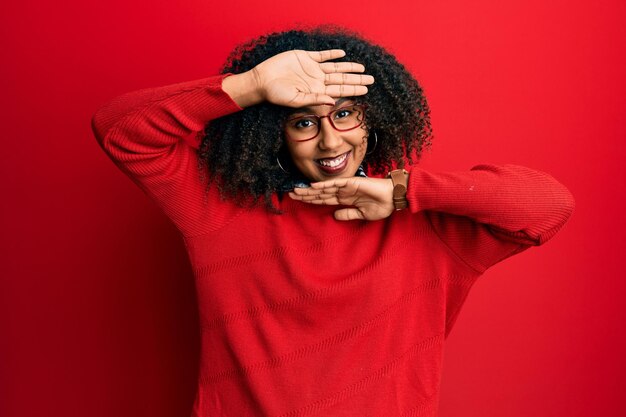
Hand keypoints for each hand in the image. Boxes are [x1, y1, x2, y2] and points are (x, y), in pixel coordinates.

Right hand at [252, 49, 374, 106]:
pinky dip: (332, 54)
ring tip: (362, 68)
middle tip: (371, 79)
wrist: (262, 81)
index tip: (366, 90)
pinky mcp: (305, 57)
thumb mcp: (296, 100)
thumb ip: (315, 99)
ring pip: (335, 67)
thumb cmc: (276, 94)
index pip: (339, 90)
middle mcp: (317, 79)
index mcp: (317, 90)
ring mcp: (312, 68)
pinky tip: (342, 54)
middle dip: (356, 79)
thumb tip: (332, 102)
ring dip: (348, 67)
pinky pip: (321, 55)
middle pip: (341, 79)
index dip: (353, 89)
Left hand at [289, 177, 394, 220]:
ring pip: (323, 189)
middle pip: (320, 194)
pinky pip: (334, 184)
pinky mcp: (351, 183)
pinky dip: (323, 185)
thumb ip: (348, 214)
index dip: (311, 200)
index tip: (299, 201)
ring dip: (310, 190)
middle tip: (291, 194)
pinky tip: (312, 186)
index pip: (324, 200)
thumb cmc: (381, 205)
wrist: (393, 198)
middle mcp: (342, 192)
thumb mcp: (362, 215)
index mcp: (345, 200)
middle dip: (305, 195)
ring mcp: (346, 187)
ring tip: (296, 191)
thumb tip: (334, 216)